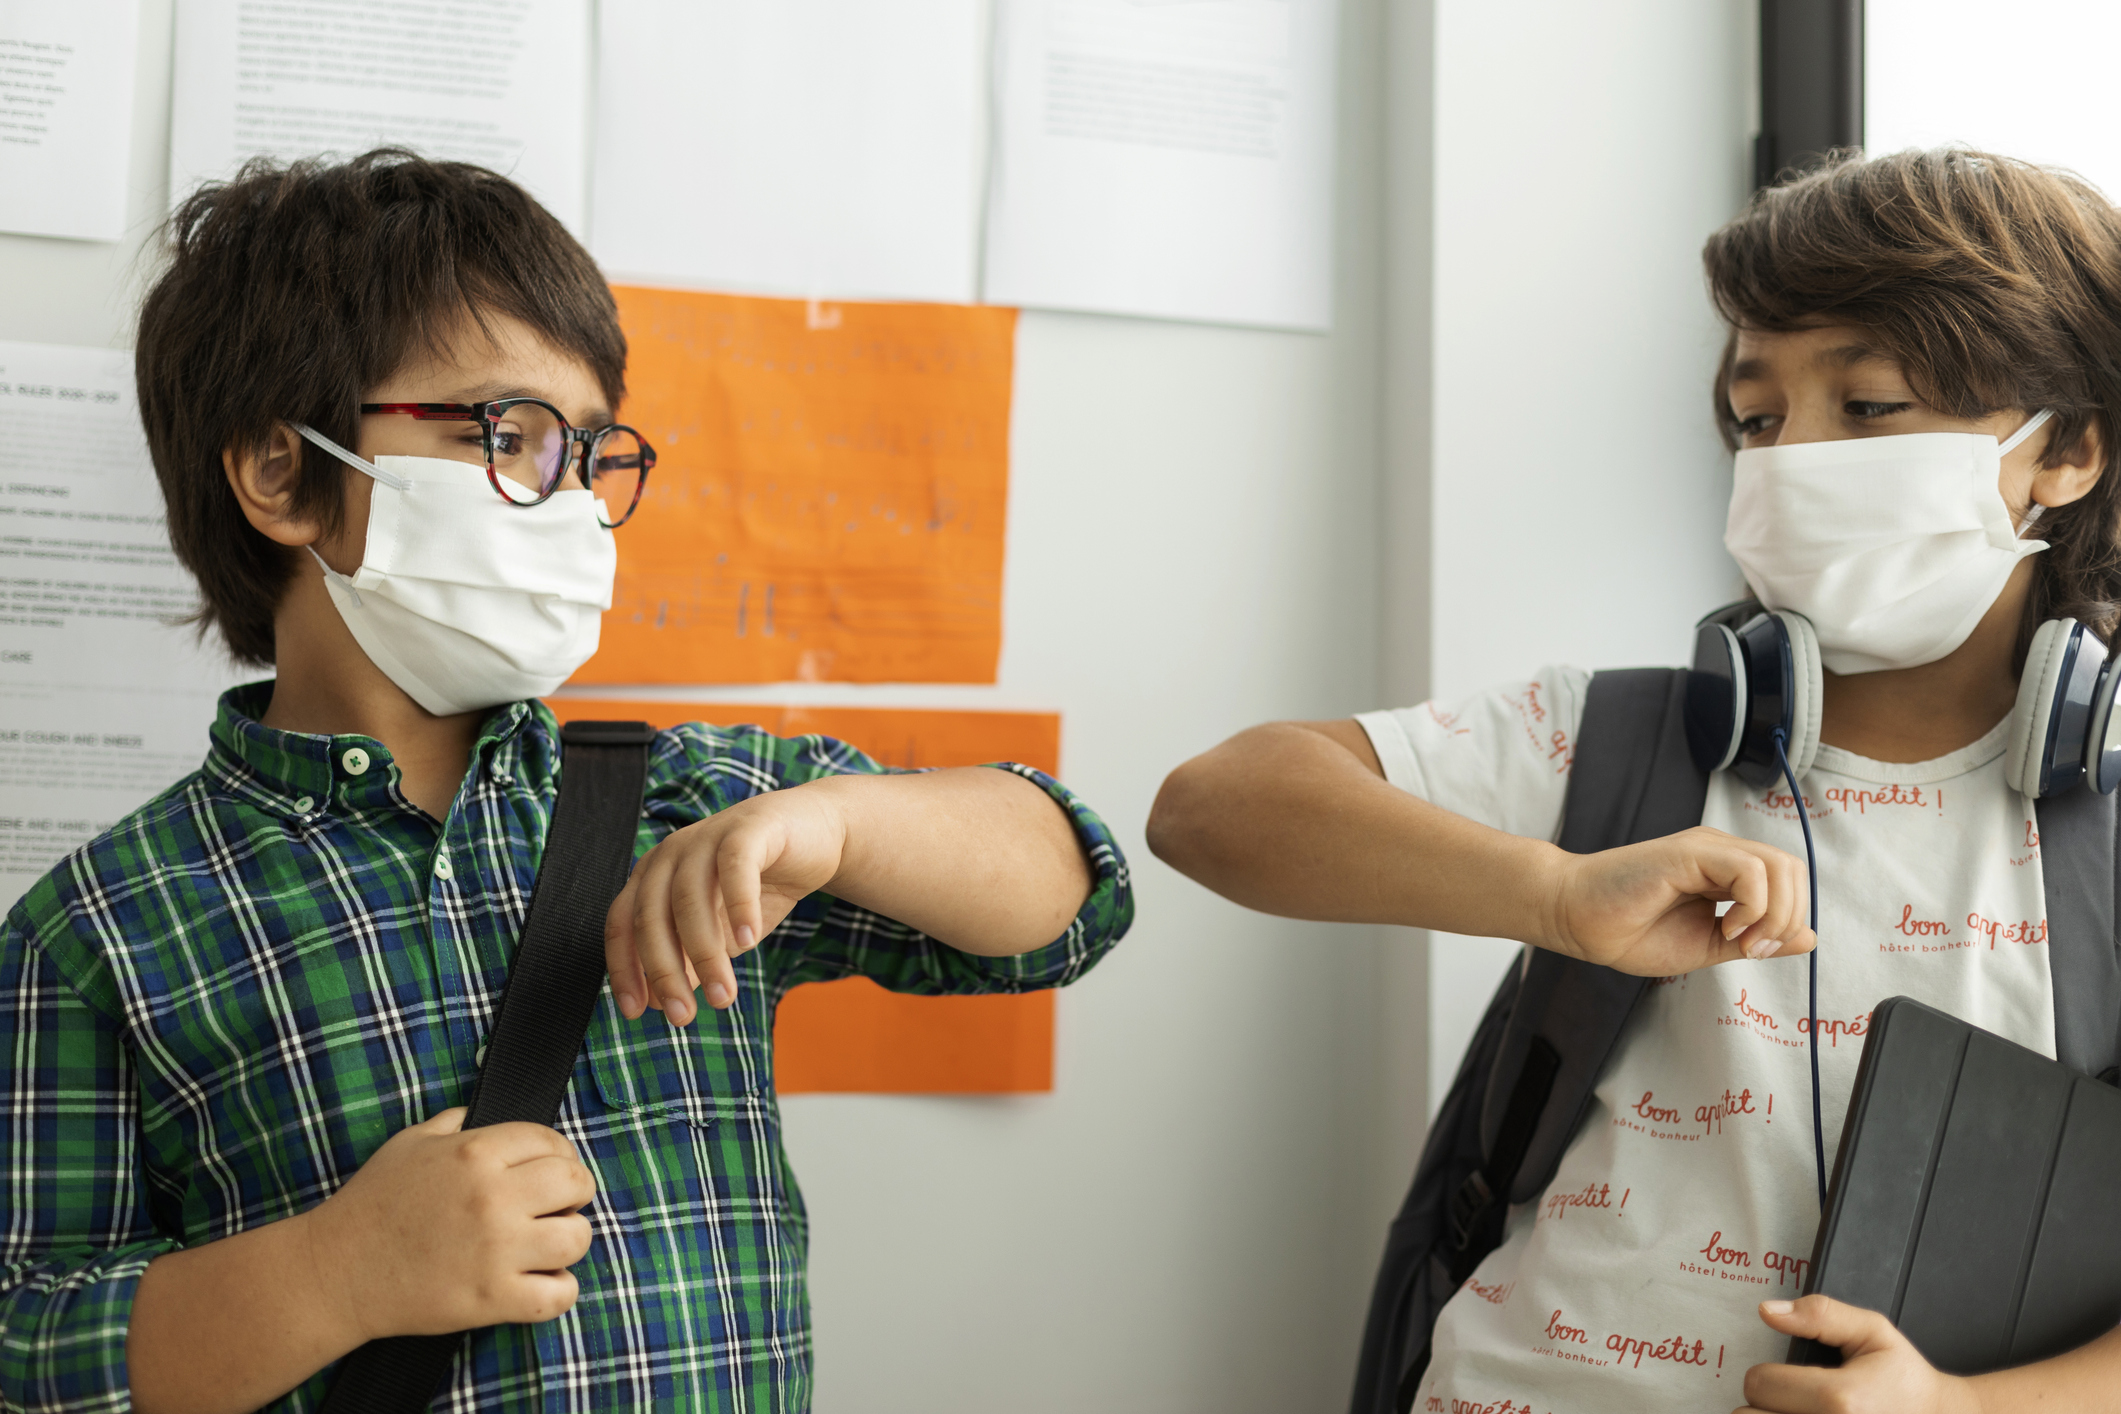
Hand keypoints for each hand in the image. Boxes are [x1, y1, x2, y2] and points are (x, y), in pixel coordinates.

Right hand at [302, 1108, 595, 1340]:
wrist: (334, 1273)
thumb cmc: (370, 1205)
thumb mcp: (409, 1143)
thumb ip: (454, 1122)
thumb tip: (482, 1116)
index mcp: (476, 1152)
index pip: (553, 1142)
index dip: (560, 1156)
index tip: (552, 1171)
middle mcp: (493, 1196)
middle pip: (577, 1183)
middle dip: (573, 1193)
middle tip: (554, 1207)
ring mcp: (496, 1249)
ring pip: (577, 1238)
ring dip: (569, 1241)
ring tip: (547, 1245)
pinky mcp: (492, 1298)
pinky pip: (559, 1296)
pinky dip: (560, 1291)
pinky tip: (542, 1283)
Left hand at [605, 781, 850, 1023]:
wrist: (814, 835)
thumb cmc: (759, 885)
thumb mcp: (720, 932)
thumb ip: (688, 960)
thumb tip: (657, 1002)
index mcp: (654, 876)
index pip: (622, 924)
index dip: (625, 969)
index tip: (637, 1012)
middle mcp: (671, 853)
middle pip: (651, 916)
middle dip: (664, 972)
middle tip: (683, 1016)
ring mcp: (707, 836)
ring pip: (689, 898)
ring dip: (705, 953)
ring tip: (724, 995)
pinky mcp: (748, 828)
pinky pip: (735, 867)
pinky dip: (738, 906)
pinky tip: (749, 941)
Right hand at [1543, 826, 1815, 975]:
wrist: (1576, 921)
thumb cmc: (1628, 932)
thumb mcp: (1708, 945)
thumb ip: (1755, 939)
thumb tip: (1808, 937)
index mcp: (1724, 872)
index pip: (1788, 882)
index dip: (1787, 920)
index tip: (1753, 952)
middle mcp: (1720, 853)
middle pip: (1793, 870)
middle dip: (1787, 918)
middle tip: (1751, 949)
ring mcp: (1705, 848)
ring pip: (1780, 867)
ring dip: (1772, 914)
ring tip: (1738, 939)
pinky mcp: (1689, 853)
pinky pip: (1750, 870)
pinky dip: (1752, 906)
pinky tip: (1725, 926)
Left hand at [1739, 1295, 1977, 1413]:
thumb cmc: (1904, 1379)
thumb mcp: (1873, 1332)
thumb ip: (1820, 1314)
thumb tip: (1768, 1310)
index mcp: (1839, 1399)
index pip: (1758, 1384)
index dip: (1767, 1375)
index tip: (1789, 1377)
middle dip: (1764, 1406)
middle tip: (1793, 1401)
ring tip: (1799, 1413)